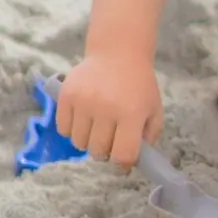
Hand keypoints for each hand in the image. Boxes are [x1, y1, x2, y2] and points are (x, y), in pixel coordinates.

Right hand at [55, 53, 162, 169]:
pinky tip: (84, 118)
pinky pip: (64, 130)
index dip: (123, 165)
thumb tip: (133, 162)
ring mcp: (84, 102)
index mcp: (132, 112)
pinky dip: (73, 130)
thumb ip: (149, 136)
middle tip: (111, 139)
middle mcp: (106, 108)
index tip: (123, 162)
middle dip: (106, 151)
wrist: (118, 52)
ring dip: (89, 141)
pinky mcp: (66, 96)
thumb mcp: (154, 107)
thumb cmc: (138, 84)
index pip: (123, 154)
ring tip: (98, 126)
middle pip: (98, 152)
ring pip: (79, 144)